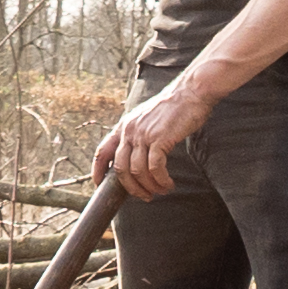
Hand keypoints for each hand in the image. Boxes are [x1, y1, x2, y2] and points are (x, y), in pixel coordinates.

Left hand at [92, 77, 212, 200]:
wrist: (191, 92)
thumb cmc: (173, 108)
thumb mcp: (146, 119)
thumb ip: (138, 135)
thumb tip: (136, 158)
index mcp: (124, 126)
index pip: (102, 151)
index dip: (97, 171)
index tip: (99, 185)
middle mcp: (129, 130)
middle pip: (120, 168)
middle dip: (132, 187)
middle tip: (145, 196)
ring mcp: (143, 134)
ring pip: (137, 171)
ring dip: (149, 186)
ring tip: (162, 190)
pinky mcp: (159, 138)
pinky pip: (154, 168)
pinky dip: (161, 180)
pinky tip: (168, 183)